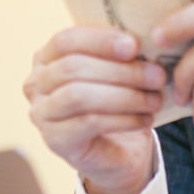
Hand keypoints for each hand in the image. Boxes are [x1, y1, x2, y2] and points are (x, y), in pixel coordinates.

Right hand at [24, 27, 165, 193]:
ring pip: (80, 96)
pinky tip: (145, 119)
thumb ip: (119, 55)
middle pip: (73, 68)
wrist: (115, 153)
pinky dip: (123, 119)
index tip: (134, 45)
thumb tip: (144, 41)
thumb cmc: (115, 103)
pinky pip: (89, 123)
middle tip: (157, 76)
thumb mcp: (115, 72)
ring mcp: (41, 114)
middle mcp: (36, 84)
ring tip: (155, 100)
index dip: (99, 40)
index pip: (66, 40)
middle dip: (121, 70)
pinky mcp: (55, 140)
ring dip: (125, 96)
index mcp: (47, 58)